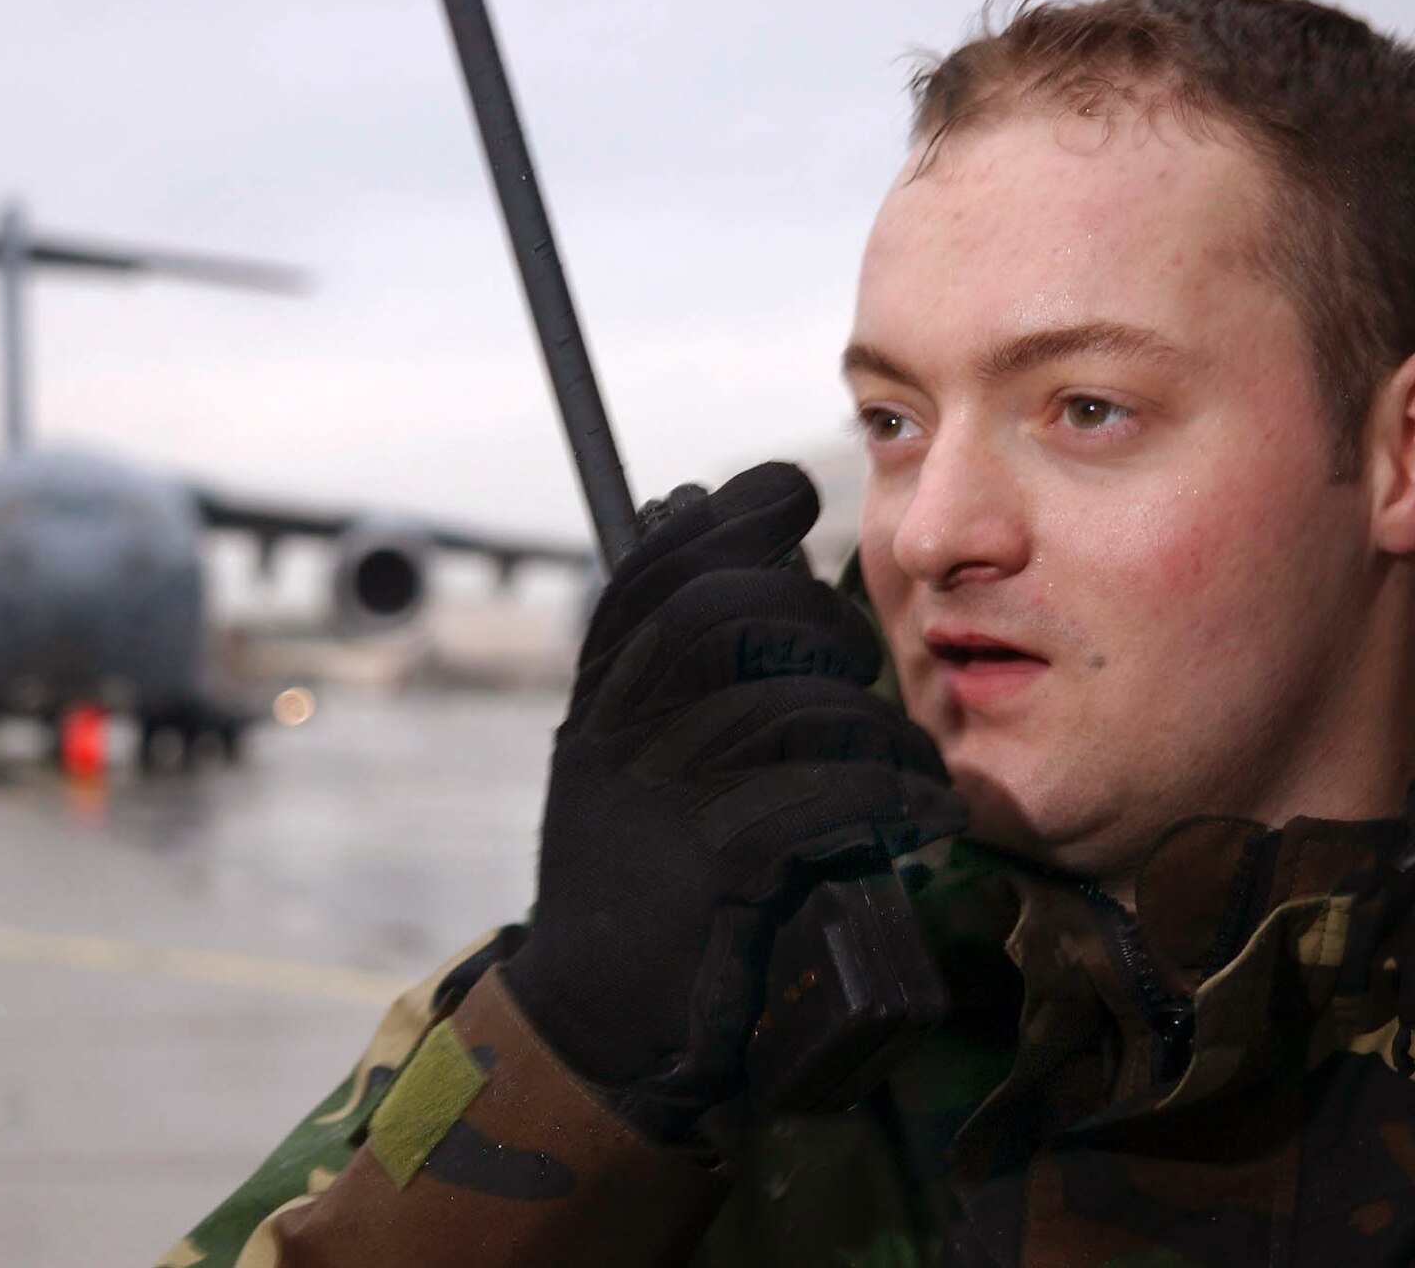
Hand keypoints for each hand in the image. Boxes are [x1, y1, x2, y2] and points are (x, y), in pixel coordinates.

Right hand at [500, 463, 964, 1139]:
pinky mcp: (709, 869)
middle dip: (807, 612)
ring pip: (777, 700)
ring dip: (870, 715)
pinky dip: (884, 790)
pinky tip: (921, 807)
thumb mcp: (627, 774)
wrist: (599, 1025)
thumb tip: (725, 565)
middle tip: (861, 655)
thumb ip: (666, 684)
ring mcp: (657, 800)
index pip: (646, 578)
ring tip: (913, 755)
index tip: (784, 493)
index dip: (720, 521)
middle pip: (709, 615)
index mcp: (601, 706)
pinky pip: (815, 794)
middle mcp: (616, 737)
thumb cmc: (638, 888)